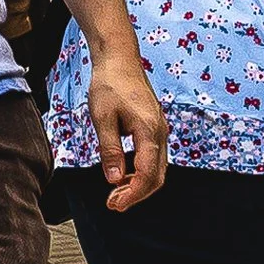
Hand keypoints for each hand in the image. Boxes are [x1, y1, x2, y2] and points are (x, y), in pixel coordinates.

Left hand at [84, 42, 167, 215]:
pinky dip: (140, 171)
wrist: (119, 58)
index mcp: (149, 130)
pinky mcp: (154, 127)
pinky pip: (153, 157)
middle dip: (136, 193)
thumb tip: (113, 179)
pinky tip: (122, 174)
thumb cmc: (109, 83)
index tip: (116, 205)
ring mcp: (159, 129)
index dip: (132, 194)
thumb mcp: (102, 117)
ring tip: (115, 193)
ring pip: (157, 168)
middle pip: (157, 176)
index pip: (147, 174)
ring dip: (138, 184)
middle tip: (114, 204)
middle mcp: (160, 132)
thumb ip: (109, 149)